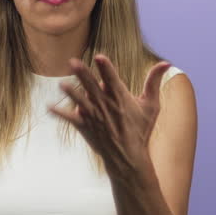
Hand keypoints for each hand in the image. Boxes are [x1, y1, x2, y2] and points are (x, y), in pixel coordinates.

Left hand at [49, 54, 170, 171]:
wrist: (128, 157)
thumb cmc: (140, 130)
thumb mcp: (151, 105)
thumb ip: (154, 82)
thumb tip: (167, 63)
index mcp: (121, 98)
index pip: (113, 79)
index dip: (106, 68)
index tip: (100, 57)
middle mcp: (106, 105)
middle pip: (92, 86)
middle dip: (83, 74)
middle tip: (73, 63)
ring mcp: (94, 116)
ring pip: (80, 101)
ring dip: (70, 93)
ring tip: (61, 85)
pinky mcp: (85, 126)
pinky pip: (70, 118)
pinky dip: (59, 113)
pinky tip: (48, 107)